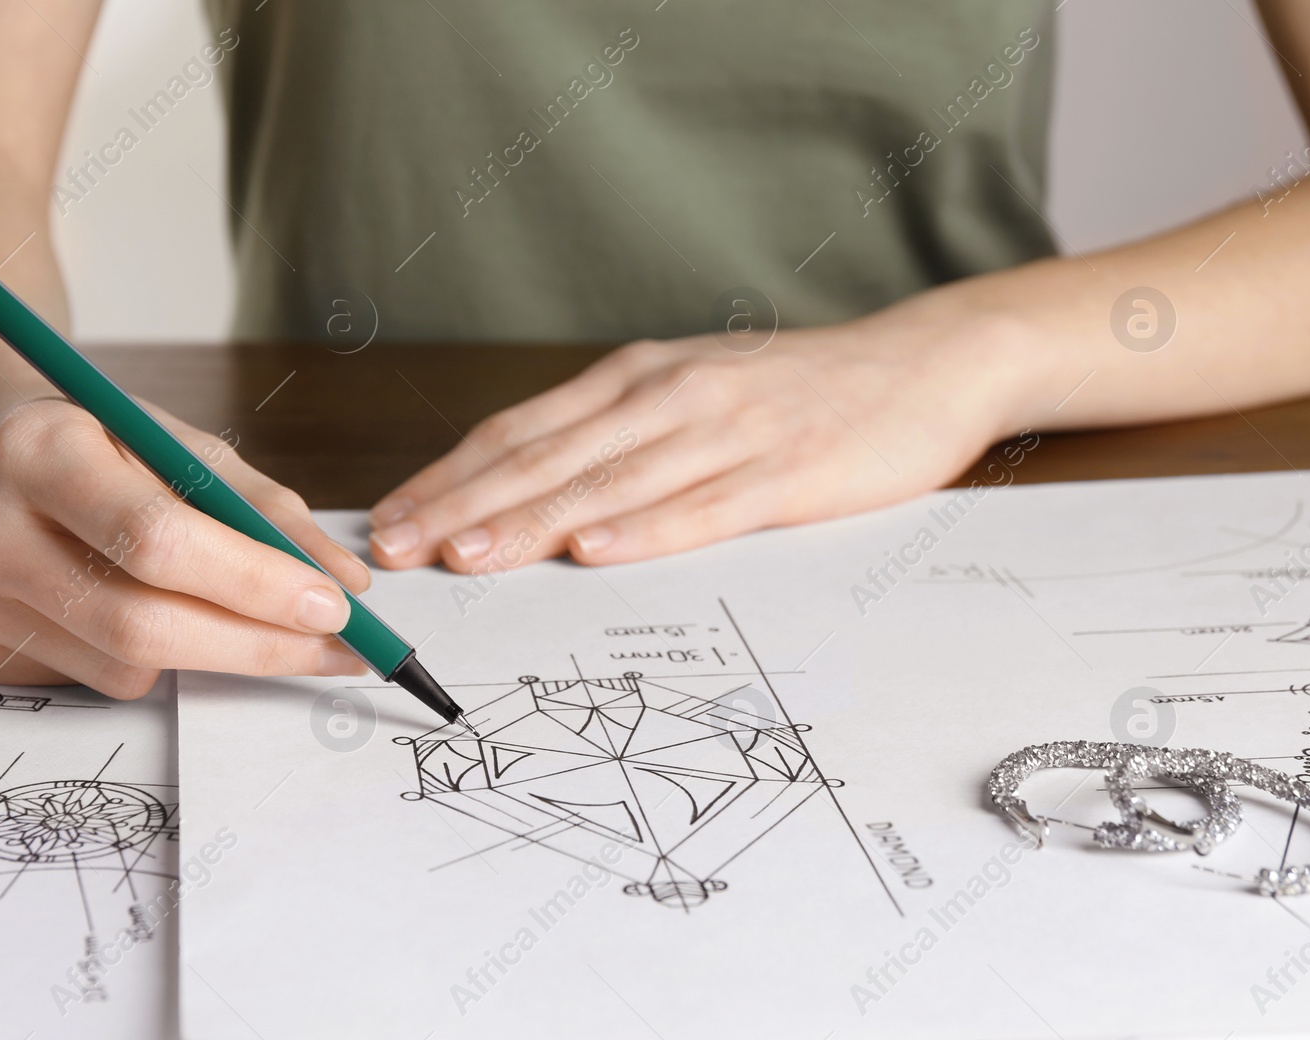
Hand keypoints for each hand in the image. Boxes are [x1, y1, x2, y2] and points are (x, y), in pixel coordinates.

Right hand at [0, 397, 370, 697]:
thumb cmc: (100, 447)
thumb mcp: (183, 448)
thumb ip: (266, 513)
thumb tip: (345, 585)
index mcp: (40, 450)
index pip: (157, 538)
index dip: (254, 582)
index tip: (334, 606)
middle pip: (140, 623)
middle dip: (256, 644)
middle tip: (331, 648)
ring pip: (126, 667)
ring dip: (206, 652)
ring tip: (219, 608)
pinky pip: (93, 681)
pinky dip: (147, 660)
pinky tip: (136, 608)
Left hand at [366, 309, 1034, 572]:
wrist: (920, 365)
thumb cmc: (793, 391)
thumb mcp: (689, 391)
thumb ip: (615, 434)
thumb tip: (526, 490)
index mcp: (634, 378)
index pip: (519, 431)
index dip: (448, 477)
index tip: (389, 520)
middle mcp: (666, 396)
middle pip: (545, 456)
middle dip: (461, 505)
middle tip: (395, 550)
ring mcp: (726, 430)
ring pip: (609, 481)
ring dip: (531, 521)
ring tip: (467, 556)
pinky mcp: (786, 471)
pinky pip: (705, 505)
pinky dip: (646, 529)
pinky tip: (597, 551)